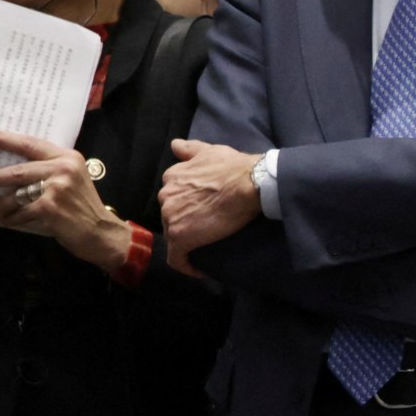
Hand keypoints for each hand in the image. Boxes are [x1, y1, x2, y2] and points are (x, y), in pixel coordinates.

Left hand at [0, 131, 130, 272]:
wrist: (102, 232)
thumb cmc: (83, 206)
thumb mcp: (73, 179)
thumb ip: (50, 170)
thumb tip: (13, 170)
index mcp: (67, 157)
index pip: (30, 144)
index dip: (3, 139)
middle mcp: (63, 169)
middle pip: (18, 170)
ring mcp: (56, 188)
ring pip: (16, 194)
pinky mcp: (50, 208)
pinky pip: (21, 212)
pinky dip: (12, 218)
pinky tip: (7, 220)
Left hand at [159, 139, 260, 256]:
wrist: (248, 183)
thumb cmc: (233, 167)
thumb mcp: (210, 151)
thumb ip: (190, 149)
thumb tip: (175, 145)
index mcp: (172, 177)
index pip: (173, 197)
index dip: (186, 206)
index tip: (200, 213)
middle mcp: (166, 196)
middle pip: (171, 216)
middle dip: (186, 223)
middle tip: (208, 228)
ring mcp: (171, 217)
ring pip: (174, 236)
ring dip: (188, 241)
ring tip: (207, 246)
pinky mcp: (181, 238)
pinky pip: (177, 259)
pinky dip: (186, 266)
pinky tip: (199, 269)